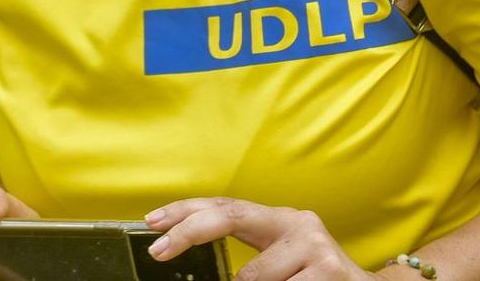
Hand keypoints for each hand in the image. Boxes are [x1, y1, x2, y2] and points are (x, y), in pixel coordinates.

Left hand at [145, 198, 369, 280]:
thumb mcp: (281, 264)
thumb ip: (250, 259)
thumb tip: (195, 258)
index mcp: (280, 220)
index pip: (225, 206)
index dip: (186, 212)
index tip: (152, 223)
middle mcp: (296, 222)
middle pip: (229, 216)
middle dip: (189, 231)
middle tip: (159, 249)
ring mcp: (313, 245)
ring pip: (252, 278)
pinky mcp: (327, 271)